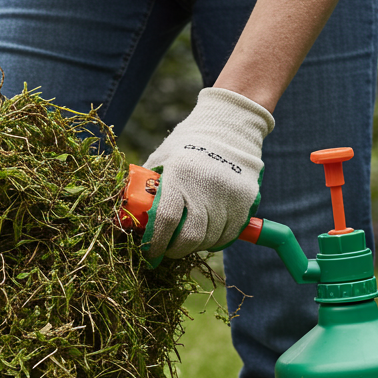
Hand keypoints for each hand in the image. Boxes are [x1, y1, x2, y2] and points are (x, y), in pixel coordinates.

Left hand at [142, 87, 274, 260]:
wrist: (230, 125)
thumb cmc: (187, 144)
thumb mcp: (161, 159)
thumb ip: (147, 187)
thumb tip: (131, 217)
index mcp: (179, 174)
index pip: (167, 219)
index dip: (157, 242)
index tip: (151, 253)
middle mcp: (206, 185)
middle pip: (191, 236)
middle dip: (175, 250)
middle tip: (168, 251)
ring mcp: (229, 194)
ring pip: (210, 239)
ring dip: (195, 246)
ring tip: (186, 240)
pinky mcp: (246, 199)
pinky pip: (230, 234)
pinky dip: (215, 241)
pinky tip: (206, 235)